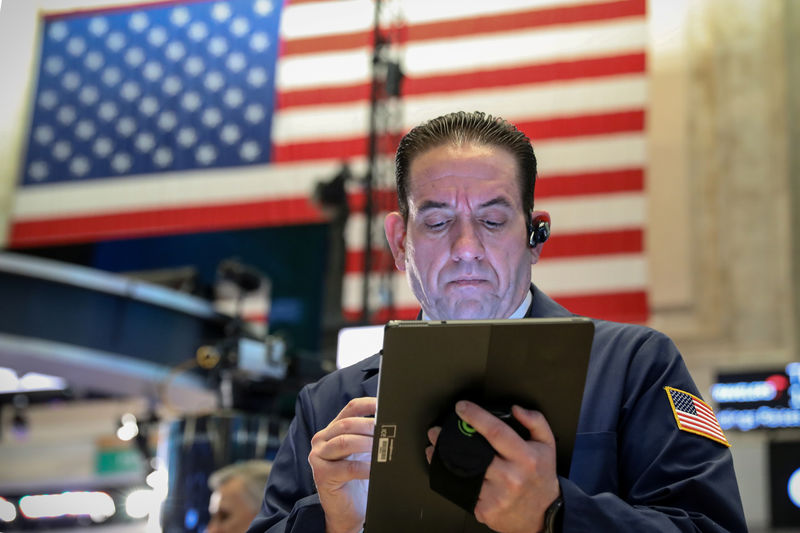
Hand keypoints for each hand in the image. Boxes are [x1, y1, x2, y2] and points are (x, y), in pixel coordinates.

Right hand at [309, 397, 375, 532]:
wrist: (347, 510)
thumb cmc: (358, 479)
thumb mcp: (363, 452)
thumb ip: (369, 436)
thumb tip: (391, 422)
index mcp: (333, 429)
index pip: (351, 408)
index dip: (369, 404)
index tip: (385, 405)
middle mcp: (322, 439)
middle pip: (347, 424)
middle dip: (370, 426)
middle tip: (388, 431)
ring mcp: (318, 456)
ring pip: (345, 442)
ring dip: (367, 444)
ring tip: (383, 449)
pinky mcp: (322, 475)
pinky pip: (348, 468)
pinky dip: (365, 468)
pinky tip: (376, 470)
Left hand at [426, 401, 558, 532]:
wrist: (544, 514)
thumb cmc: (541, 477)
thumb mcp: (547, 445)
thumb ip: (535, 421)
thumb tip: (515, 409)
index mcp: (525, 457)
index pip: (496, 431)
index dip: (475, 416)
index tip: (461, 407)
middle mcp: (510, 477)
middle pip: (472, 452)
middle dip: (449, 438)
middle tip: (436, 430)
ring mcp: (496, 495)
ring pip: (463, 472)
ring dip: (444, 458)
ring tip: (436, 447)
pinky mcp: (485, 510)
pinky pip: (463, 489)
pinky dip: (452, 478)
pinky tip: (446, 469)